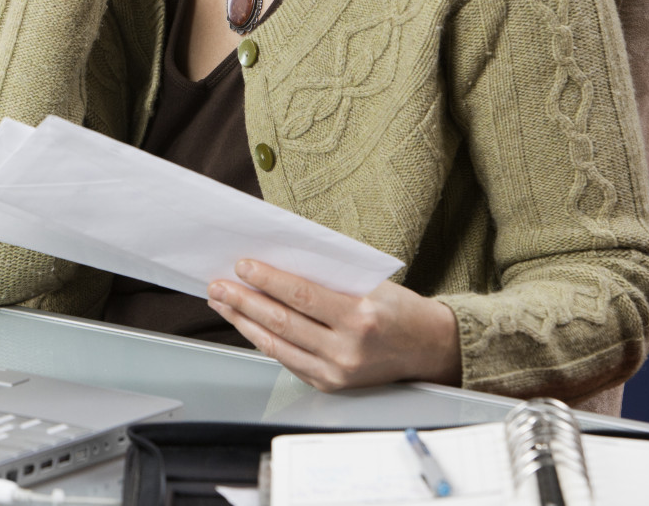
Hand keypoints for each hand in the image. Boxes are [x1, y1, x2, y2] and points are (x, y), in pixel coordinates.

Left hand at [207, 259, 462, 391]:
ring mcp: (338, 372)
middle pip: (282, 322)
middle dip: (243, 301)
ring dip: (244, 322)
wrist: (430, 350)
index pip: (302, 295)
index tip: (242, 265)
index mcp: (361, 317)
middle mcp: (348, 349)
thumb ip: (328, 278)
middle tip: (218, 284)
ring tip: (223, 302)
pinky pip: (287, 360)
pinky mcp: (330, 385)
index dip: (267, 280)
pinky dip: (263, 340)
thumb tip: (277, 263)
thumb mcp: (370, 284)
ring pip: (278, 345)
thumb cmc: (399, 309)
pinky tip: (247, 324)